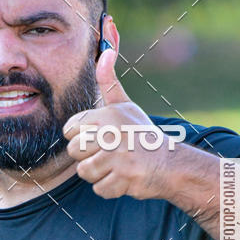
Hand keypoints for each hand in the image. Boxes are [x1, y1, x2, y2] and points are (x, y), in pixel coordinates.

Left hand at [63, 45, 173, 199]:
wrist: (170, 164)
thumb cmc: (141, 134)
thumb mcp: (124, 105)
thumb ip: (109, 81)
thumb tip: (104, 51)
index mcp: (108, 115)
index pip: (69, 129)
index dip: (80, 136)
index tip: (98, 137)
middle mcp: (113, 134)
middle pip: (73, 151)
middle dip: (87, 156)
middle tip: (109, 153)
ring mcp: (119, 158)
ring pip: (84, 172)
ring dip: (98, 173)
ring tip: (115, 165)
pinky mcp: (124, 179)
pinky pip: (99, 189)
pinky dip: (110, 187)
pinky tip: (123, 178)